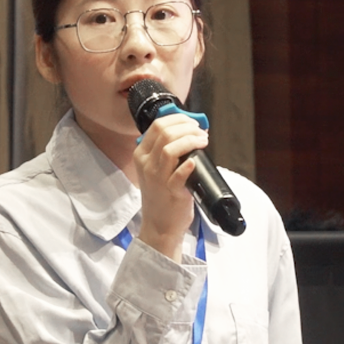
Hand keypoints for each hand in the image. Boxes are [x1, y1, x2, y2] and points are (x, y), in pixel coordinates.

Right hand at [133, 113, 208, 260]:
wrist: (160, 225)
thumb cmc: (162, 195)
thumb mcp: (156, 169)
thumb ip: (166, 150)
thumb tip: (191, 130)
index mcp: (141, 154)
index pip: (157, 125)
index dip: (178, 119)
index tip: (192, 122)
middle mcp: (146, 164)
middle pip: (165, 133)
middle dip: (187, 127)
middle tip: (200, 132)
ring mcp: (157, 178)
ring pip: (170, 148)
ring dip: (191, 140)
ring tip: (203, 141)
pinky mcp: (170, 191)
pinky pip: (178, 174)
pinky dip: (187, 165)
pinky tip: (195, 161)